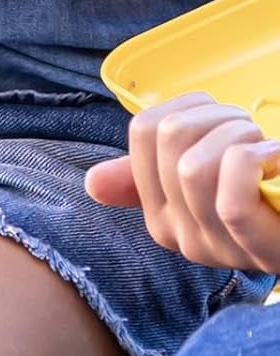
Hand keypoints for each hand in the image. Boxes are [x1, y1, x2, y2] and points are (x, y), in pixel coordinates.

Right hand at [87, 93, 279, 270]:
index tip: (225, 123)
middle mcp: (179, 234)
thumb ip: (158, 177)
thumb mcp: (212, 189)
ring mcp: (217, 246)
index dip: (190, 107)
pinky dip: (260, 159)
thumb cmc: (275, 207)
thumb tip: (93, 183)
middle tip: (253, 137)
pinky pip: (230, 191)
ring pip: (193, 164)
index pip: (143, 131)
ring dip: (242, 137)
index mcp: (160, 214)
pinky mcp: (255, 248)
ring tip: (269, 152)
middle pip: (169, 137)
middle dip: (220, 118)